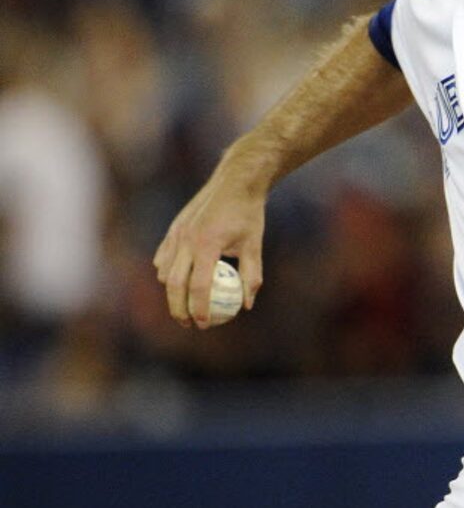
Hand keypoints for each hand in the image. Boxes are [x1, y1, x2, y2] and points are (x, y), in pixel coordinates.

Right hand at [153, 158, 266, 327]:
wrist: (235, 182)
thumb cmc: (248, 214)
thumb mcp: (254, 245)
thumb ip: (251, 275)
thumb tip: (246, 304)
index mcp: (208, 245)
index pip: (199, 286)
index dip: (199, 308)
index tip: (203, 324)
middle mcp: (187, 240)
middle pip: (174, 284)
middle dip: (178, 308)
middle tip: (188, 323)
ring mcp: (177, 233)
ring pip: (165, 271)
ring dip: (171, 291)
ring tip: (183, 306)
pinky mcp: (173, 229)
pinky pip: (164, 257)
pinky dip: (167, 272)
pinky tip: (178, 282)